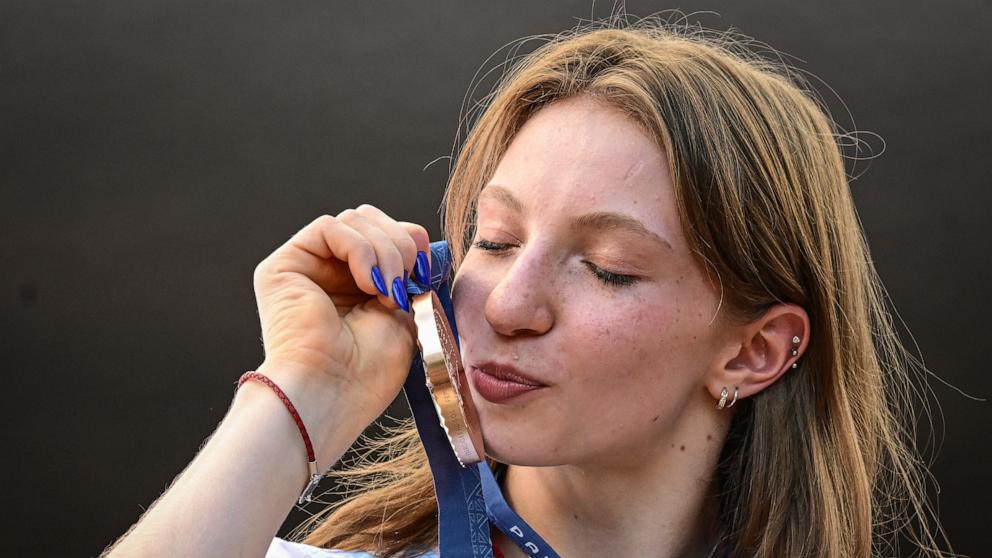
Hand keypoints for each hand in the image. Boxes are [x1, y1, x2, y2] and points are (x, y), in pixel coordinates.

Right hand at [252, 205, 429, 420]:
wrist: (334, 394)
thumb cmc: (369, 371)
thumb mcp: (405, 312)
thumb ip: (408, 272)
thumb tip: (420, 237)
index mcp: (357, 285)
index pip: (386, 233)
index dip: (411, 241)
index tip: (426, 270)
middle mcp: (329, 273)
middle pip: (370, 219)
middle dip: (400, 244)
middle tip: (406, 284)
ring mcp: (306, 267)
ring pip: (354, 220)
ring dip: (384, 251)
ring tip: (387, 292)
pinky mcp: (284, 266)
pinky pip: (329, 227)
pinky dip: (360, 250)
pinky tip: (368, 284)